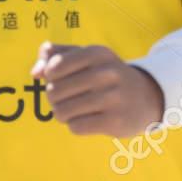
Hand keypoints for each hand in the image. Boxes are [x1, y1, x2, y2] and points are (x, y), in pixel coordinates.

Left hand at [32, 43, 164, 136]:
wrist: (146, 97)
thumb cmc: (105, 75)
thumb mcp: (85, 57)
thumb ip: (53, 55)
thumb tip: (35, 73)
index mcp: (98, 53)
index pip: (54, 66)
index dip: (50, 76)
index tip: (61, 77)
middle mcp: (108, 72)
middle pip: (54, 91)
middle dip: (53, 97)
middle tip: (65, 97)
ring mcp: (114, 97)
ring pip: (62, 111)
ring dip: (62, 113)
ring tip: (73, 109)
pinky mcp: (115, 121)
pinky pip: (75, 127)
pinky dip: (75, 125)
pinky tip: (87, 119)